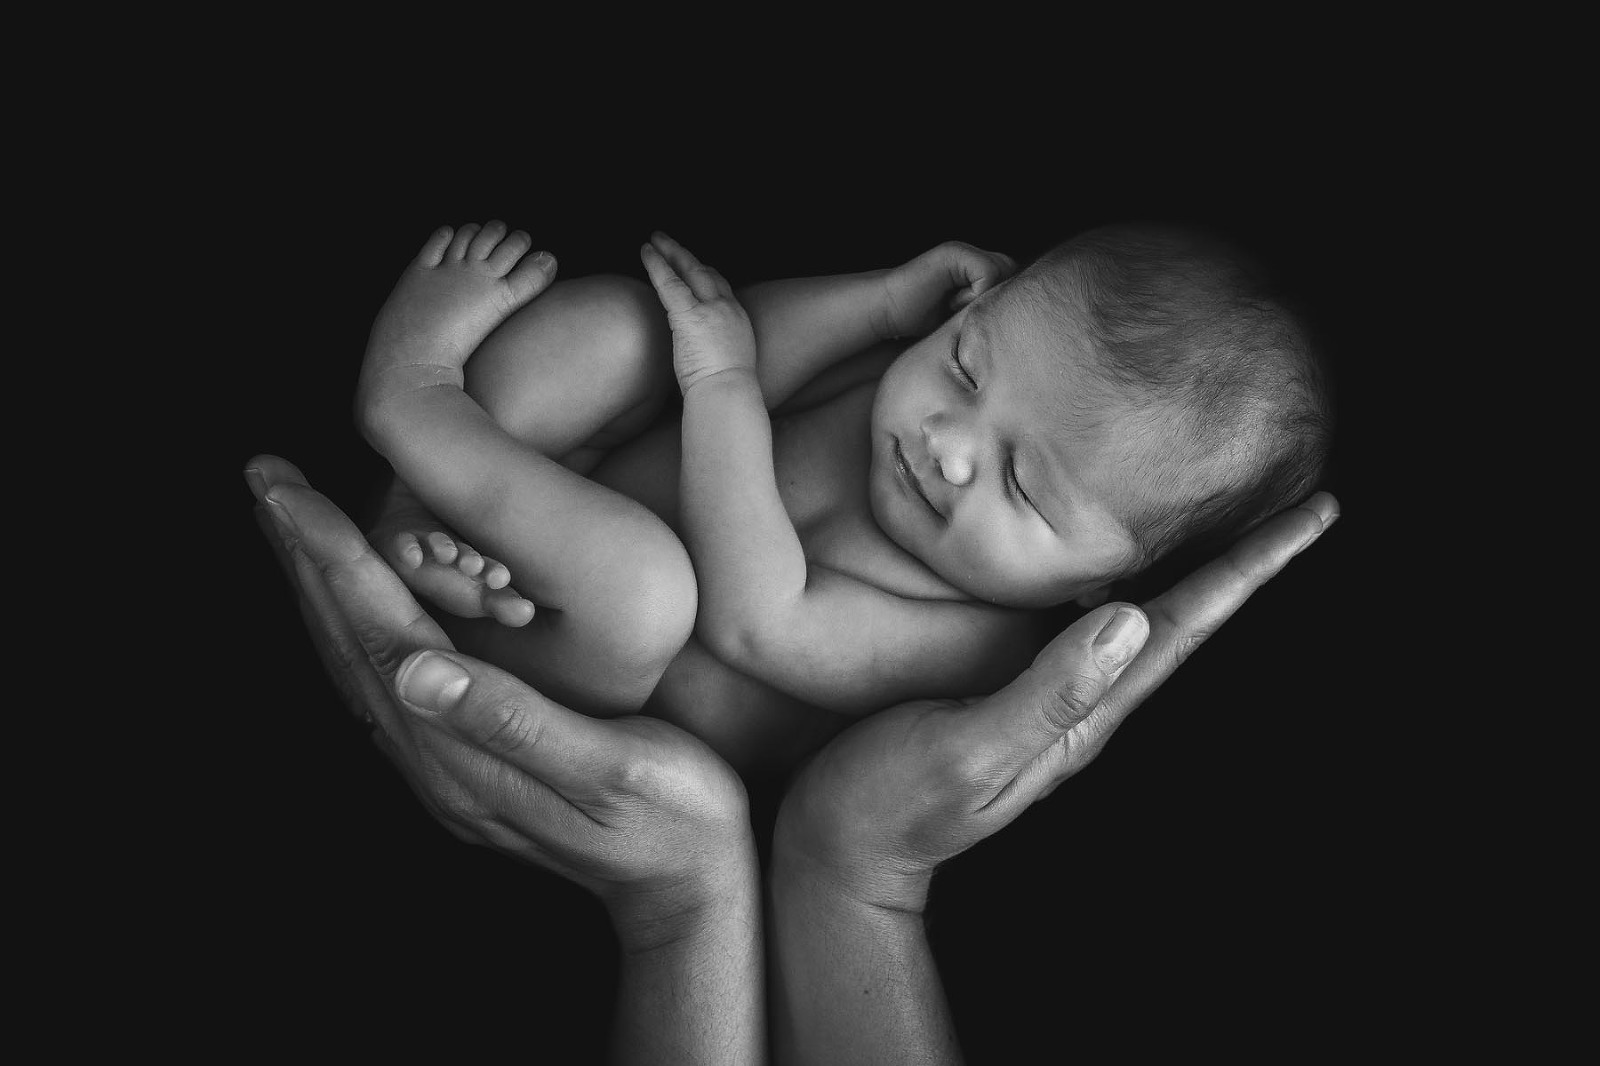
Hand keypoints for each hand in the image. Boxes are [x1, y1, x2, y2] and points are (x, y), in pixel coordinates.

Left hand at [245, 455, 755, 948]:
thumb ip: (516, 724)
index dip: (331, 557)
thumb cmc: (673, 818)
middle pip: (348, 643)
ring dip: (320, 588)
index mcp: (466, 752)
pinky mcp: (463, 768)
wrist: (688, 888)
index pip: (379, 635)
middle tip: (266, 481)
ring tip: (294, 524)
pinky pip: (386, 683)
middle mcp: (436, 763)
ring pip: (358, 663)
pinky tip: (360, 599)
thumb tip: (418, 672)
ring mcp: (444, 770)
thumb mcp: (613, 767)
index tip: (286, 493)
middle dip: (303, 558)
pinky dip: (357, 625)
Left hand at [640, 231, 757, 392]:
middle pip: (706, 273)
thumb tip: (699, 349)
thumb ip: (714, 347)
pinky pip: (669, 282)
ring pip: (688, 271)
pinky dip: (656, 265)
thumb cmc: (724, 390)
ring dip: (670, 252)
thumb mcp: (728, 362)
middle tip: (669, 242)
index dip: (706, 273)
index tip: (694, 265)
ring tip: (654, 239)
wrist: (728, 394)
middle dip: (686, 256)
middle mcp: (727, 308)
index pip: (721, 288)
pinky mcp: (689, 315)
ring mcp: (710, 309)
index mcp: (738, 320)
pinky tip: (646, 252)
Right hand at [775, 491, 1339, 912]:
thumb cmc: (893, 806)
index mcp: (1086, 714)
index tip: (1316, 515)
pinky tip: (1103, 550)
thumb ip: (1047, 695)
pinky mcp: (1001, 683)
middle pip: (1181, 618)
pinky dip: (1111, 576)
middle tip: (1301, 499)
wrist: (839, 849)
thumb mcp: (968, 752)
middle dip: (1242, 560)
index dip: (1251, 569)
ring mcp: (1044, 694)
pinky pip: (1077, 618)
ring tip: (1227, 511)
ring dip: (1188, 564)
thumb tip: (1130, 623)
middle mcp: (1080, 700)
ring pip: (1136, 615)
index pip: (1188, 628)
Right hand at [877, 240, 1018, 339]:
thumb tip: (1021, 323)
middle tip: (965, 315)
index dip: (1005, 305)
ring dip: (983, 298)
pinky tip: (950, 301)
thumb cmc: (921, 324)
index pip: (1016, 285)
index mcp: (979, 272)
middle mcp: (975, 257)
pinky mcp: (956, 253)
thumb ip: (988, 313)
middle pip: (1014, 276)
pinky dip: (972, 294)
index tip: (980, 323)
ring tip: (956, 308)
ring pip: (1004, 273)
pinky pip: (987, 274)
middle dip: (997, 301)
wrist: (888, 313)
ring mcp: (966, 253)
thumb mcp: (963, 321)